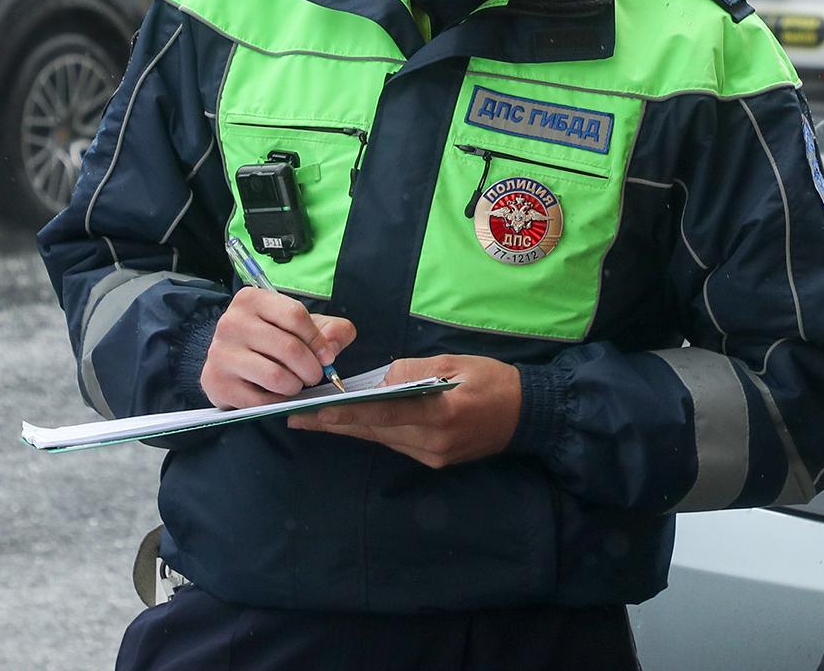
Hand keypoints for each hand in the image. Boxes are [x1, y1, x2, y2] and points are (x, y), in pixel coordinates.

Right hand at [199, 287, 354, 409]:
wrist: (231, 362)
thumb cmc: (272, 339)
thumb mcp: (303, 326)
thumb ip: (332, 330)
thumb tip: (331, 349)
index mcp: (251, 299)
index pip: (295, 315)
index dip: (318, 340)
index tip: (327, 356)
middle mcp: (231, 322)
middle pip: (289, 347)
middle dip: (311, 368)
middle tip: (314, 376)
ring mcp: (220, 353)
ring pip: (276, 376)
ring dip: (295, 386)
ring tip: (295, 384)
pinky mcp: (216, 382)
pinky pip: (261, 399)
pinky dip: (277, 401)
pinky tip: (276, 394)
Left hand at [287, 354, 520, 468]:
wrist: (527, 414)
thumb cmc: (493, 380)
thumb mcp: (454, 363)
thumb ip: (412, 371)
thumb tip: (378, 380)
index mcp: (438, 414)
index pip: (381, 415)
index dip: (344, 414)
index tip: (312, 412)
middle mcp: (431, 443)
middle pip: (374, 432)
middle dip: (334, 423)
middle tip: (296, 416)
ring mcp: (432, 457)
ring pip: (381, 439)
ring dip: (350, 428)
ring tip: (315, 418)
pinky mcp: (434, 461)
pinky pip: (396, 444)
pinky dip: (374, 431)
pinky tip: (353, 422)